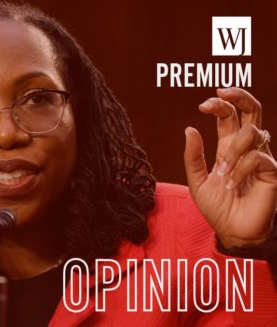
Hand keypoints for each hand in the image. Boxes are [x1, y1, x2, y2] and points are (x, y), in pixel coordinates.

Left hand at [184, 87, 276, 247]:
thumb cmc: (217, 208)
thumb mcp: (197, 180)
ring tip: (223, 173)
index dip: (220, 105)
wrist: (231, 231)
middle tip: (221, 93)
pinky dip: (240, 169)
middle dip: (239, 96)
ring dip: (232, 150)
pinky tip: (232, 185)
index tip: (202, 105)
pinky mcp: (272, 171)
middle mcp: (247, 148)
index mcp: (228, 147)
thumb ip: (193, 156)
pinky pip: (257, 157)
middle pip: (252, 110)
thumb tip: (190, 128)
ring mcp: (262, 157)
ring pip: (251, 132)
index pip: (230, 116)